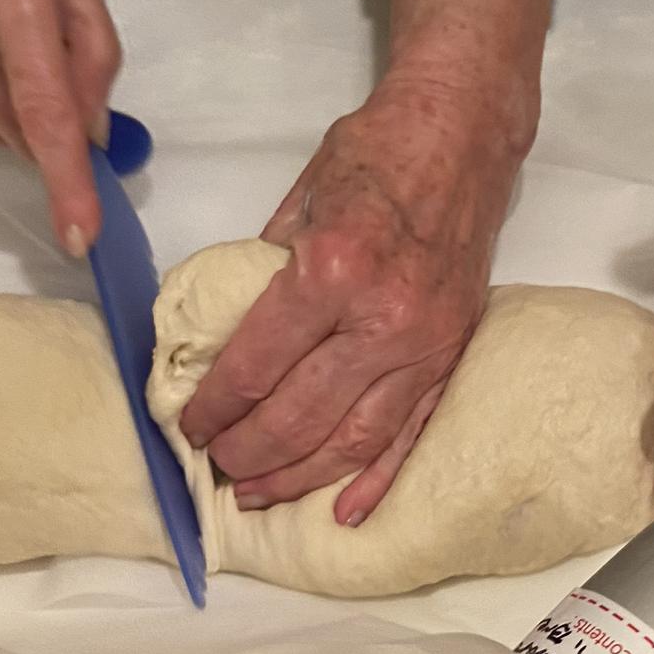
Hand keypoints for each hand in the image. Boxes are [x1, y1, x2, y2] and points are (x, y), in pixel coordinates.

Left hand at [180, 82, 521, 525]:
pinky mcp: (450, 360)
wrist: (462, 139)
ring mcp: (423, 348)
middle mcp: (382, 320)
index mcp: (333, 271)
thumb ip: (268, 275)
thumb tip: (230, 341)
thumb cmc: (376, 158)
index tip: (191, 427)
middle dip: (250, 451)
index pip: (257, 365)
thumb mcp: (299, 200)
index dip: (216, 408)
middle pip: (300, 415)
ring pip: (352, 440)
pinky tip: (345, 513)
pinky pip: (409, 436)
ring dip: (300, 477)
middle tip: (218, 467)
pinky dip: (376, 480)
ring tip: (260, 494)